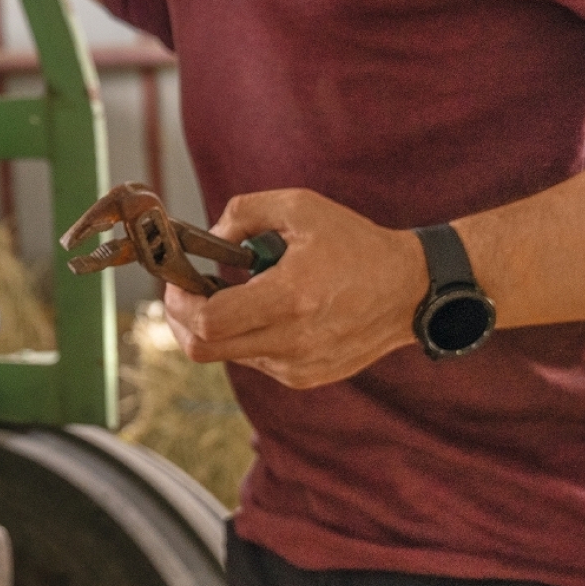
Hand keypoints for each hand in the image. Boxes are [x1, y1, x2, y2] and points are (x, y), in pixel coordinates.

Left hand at [162, 189, 428, 388]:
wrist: (409, 290)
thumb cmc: (355, 243)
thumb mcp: (300, 207)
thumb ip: (243, 213)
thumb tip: (208, 238)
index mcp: (290, 297)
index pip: (208, 321)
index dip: (178, 303)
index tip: (175, 282)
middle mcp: (292, 340)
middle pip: (204, 349)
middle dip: (182, 320)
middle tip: (185, 293)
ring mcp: (298, 366)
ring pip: (227, 355)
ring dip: (218, 327)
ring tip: (238, 294)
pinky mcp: (304, 378)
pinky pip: (255, 361)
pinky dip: (247, 338)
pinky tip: (268, 312)